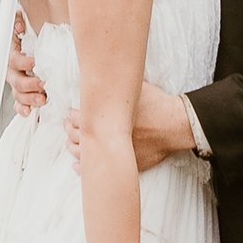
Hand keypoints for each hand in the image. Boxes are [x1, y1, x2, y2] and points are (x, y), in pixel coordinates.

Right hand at [6, 12, 47, 118]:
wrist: (30, 44)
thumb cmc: (27, 35)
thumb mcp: (20, 24)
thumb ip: (17, 21)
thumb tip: (19, 25)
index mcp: (12, 55)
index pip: (14, 60)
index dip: (23, 62)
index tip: (34, 62)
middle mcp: (13, 71)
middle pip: (16, 82)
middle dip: (29, 84)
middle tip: (42, 84)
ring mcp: (17, 83)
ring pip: (19, 94)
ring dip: (30, 99)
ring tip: (42, 99)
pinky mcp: (23, 93)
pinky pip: (19, 104)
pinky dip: (23, 109)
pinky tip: (30, 112)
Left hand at [62, 78, 195, 172]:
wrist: (174, 124)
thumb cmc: (157, 104)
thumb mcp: (137, 88)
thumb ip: (120, 86)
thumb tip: (109, 74)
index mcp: (107, 115)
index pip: (78, 117)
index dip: (72, 115)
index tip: (70, 114)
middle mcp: (107, 135)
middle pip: (76, 134)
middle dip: (69, 129)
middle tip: (67, 125)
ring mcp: (114, 151)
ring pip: (83, 153)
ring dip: (73, 148)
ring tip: (70, 143)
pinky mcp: (123, 162)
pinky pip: (98, 169)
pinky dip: (85, 168)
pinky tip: (79, 165)